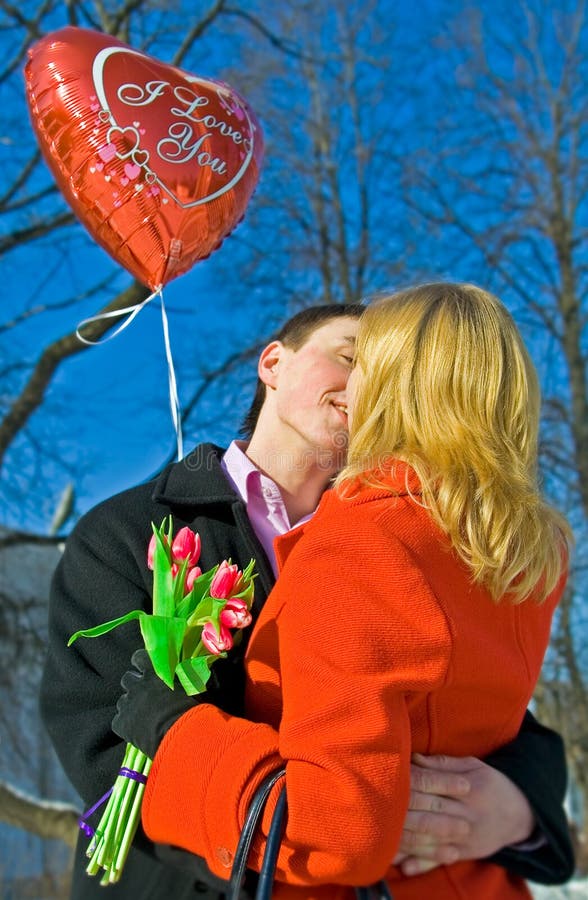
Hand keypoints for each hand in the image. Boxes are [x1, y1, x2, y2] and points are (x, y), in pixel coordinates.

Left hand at [112, 649, 206, 757]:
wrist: (180, 736)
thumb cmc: (189, 710)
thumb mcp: (187, 688)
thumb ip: (177, 678)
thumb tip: (181, 674)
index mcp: (154, 673)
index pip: (138, 657)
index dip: (140, 663)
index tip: (144, 668)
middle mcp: (137, 685)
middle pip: (127, 679)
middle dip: (134, 685)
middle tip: (146, 695)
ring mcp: (127, 704)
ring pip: (122, 701)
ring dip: (130, 705)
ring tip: (143, 715)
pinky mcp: (121, 723)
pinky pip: (118, 721)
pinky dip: (126, 724)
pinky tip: (138, 730)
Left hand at [393, 753, 535, 875]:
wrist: (519, 815)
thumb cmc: (491, 784)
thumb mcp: (473, 766)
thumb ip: (443, 764)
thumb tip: (414, 758)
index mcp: (468, 788)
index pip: (433, 785)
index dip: (409, 783)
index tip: (387, 780)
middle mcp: (466, 814)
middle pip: (429, 812)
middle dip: (403, 810)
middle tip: (375, 807)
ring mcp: (464, 838)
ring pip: (431, 839)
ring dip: (406, 840)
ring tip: (380, 838)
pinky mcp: (463, 854)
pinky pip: (439, 859)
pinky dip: (421, 864)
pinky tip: (403, 866)